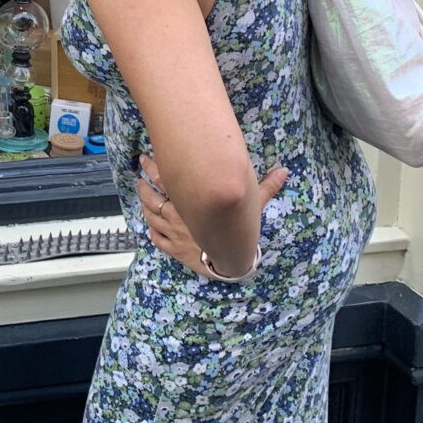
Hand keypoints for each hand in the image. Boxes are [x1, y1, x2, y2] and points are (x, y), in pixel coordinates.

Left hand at [136, 155, 288, 279]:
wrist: (232, 262)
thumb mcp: (253, 206)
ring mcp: (173, 232)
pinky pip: (156, 238)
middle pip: (152, 194)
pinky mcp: (173, 249)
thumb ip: (266, 187)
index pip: (164, 177)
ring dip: (143, 203)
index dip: (151, 166)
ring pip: (150, 215)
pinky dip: (151, 230)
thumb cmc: (240, 232)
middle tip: (138, 173)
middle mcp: (178, 214)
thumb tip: (284, 171)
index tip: (144, 159)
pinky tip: (149, 225)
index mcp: (191, 199)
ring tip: (140, 192)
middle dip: (143, 183)